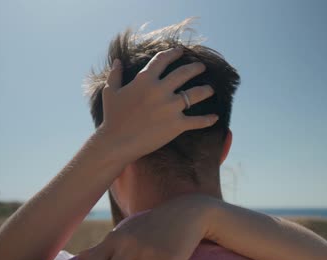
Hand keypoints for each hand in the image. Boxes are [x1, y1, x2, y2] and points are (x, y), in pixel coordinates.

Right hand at [98, 47, 216, 159]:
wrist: (117, 142)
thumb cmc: (112, 118)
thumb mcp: (111, 92)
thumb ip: (115, 74)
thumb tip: (117, 61)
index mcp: (145, 80)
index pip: (162, 60)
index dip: (172, 53)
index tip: (179, 51)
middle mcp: (160, 90)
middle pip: (184, 73)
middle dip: (195, 68)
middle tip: (201, 66)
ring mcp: (170, 107)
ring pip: (195, 94)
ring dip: (206, 90)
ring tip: (211, 89)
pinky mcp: (176, 124)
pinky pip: (197, 121)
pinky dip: (208, 120)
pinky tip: (215, 118)